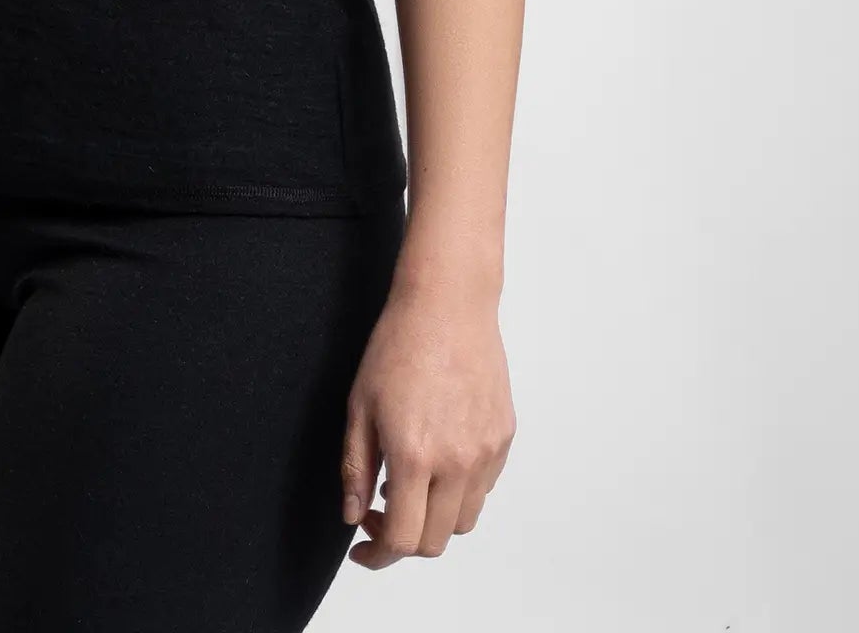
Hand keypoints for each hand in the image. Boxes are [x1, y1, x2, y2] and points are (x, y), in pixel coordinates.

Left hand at [339, 273, 514, 565]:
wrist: (447, 303)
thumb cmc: (398, 345)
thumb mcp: (360, 406)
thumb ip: (356, 468)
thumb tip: (354, 515)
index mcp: (416, 456)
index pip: (403, 540)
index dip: (378, 554)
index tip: (363, 548)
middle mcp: (458, 462)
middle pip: (435, 540)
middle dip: (404, 539)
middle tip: (380, 511)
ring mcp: (486, 451)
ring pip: (463, 520)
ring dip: (434, 516)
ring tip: (409, 480)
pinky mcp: (503, 437)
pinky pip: (483, 487)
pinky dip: (459, 489)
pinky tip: (437, 457)